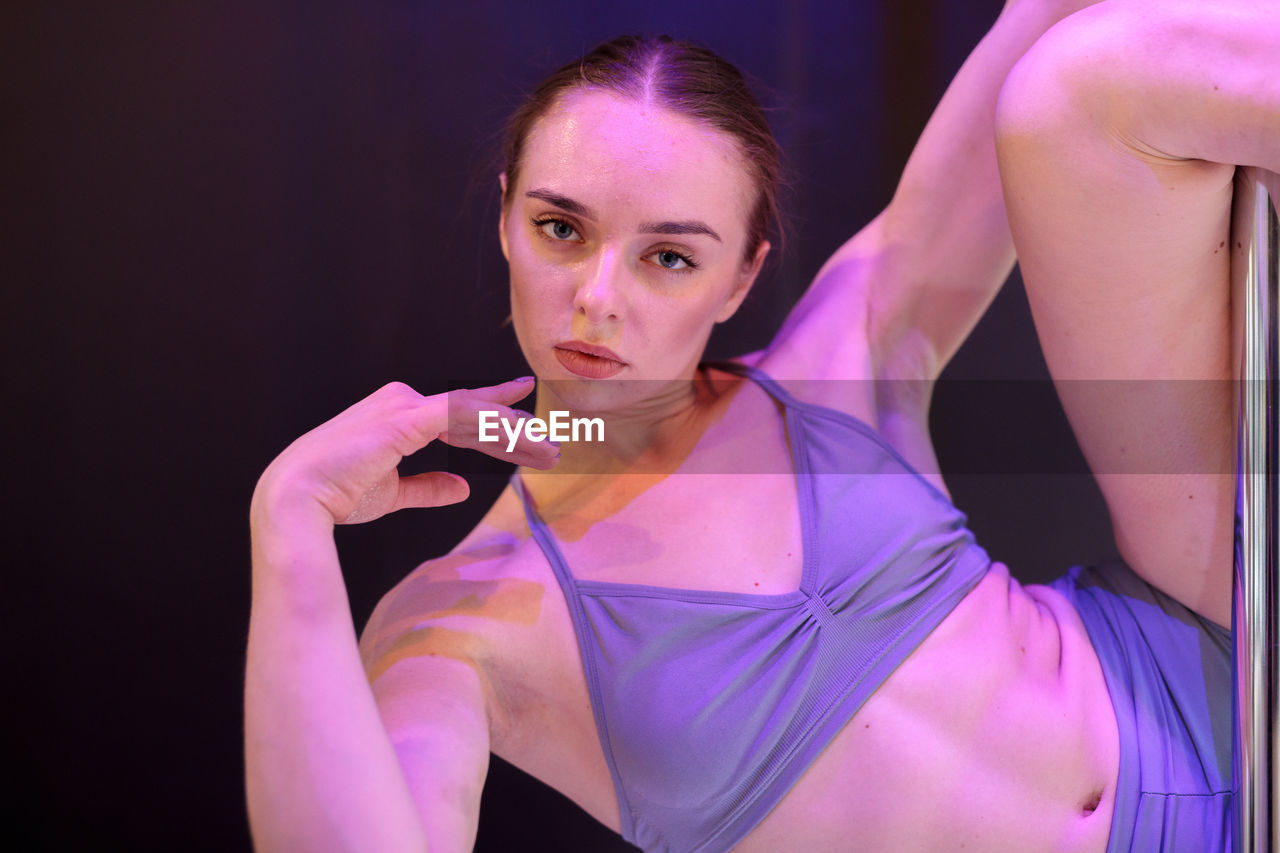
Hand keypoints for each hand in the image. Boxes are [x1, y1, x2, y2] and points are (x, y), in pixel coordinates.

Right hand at [253, 377, 556, 526]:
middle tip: (554, 448)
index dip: (497, 410)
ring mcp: (406, 407)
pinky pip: (464, 420)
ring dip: (516, 436)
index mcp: (399, 414)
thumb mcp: (392, 493)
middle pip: (474, 414)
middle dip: (516, 433)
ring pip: (476, 416)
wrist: (297, 500)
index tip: (527, 408)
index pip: (459, 411)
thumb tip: (460, 487)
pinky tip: (523, 441)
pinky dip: (495, 430)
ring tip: (551, 452)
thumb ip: (428, 487)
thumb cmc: (335, 494)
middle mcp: (404, 401)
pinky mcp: (408, 419)